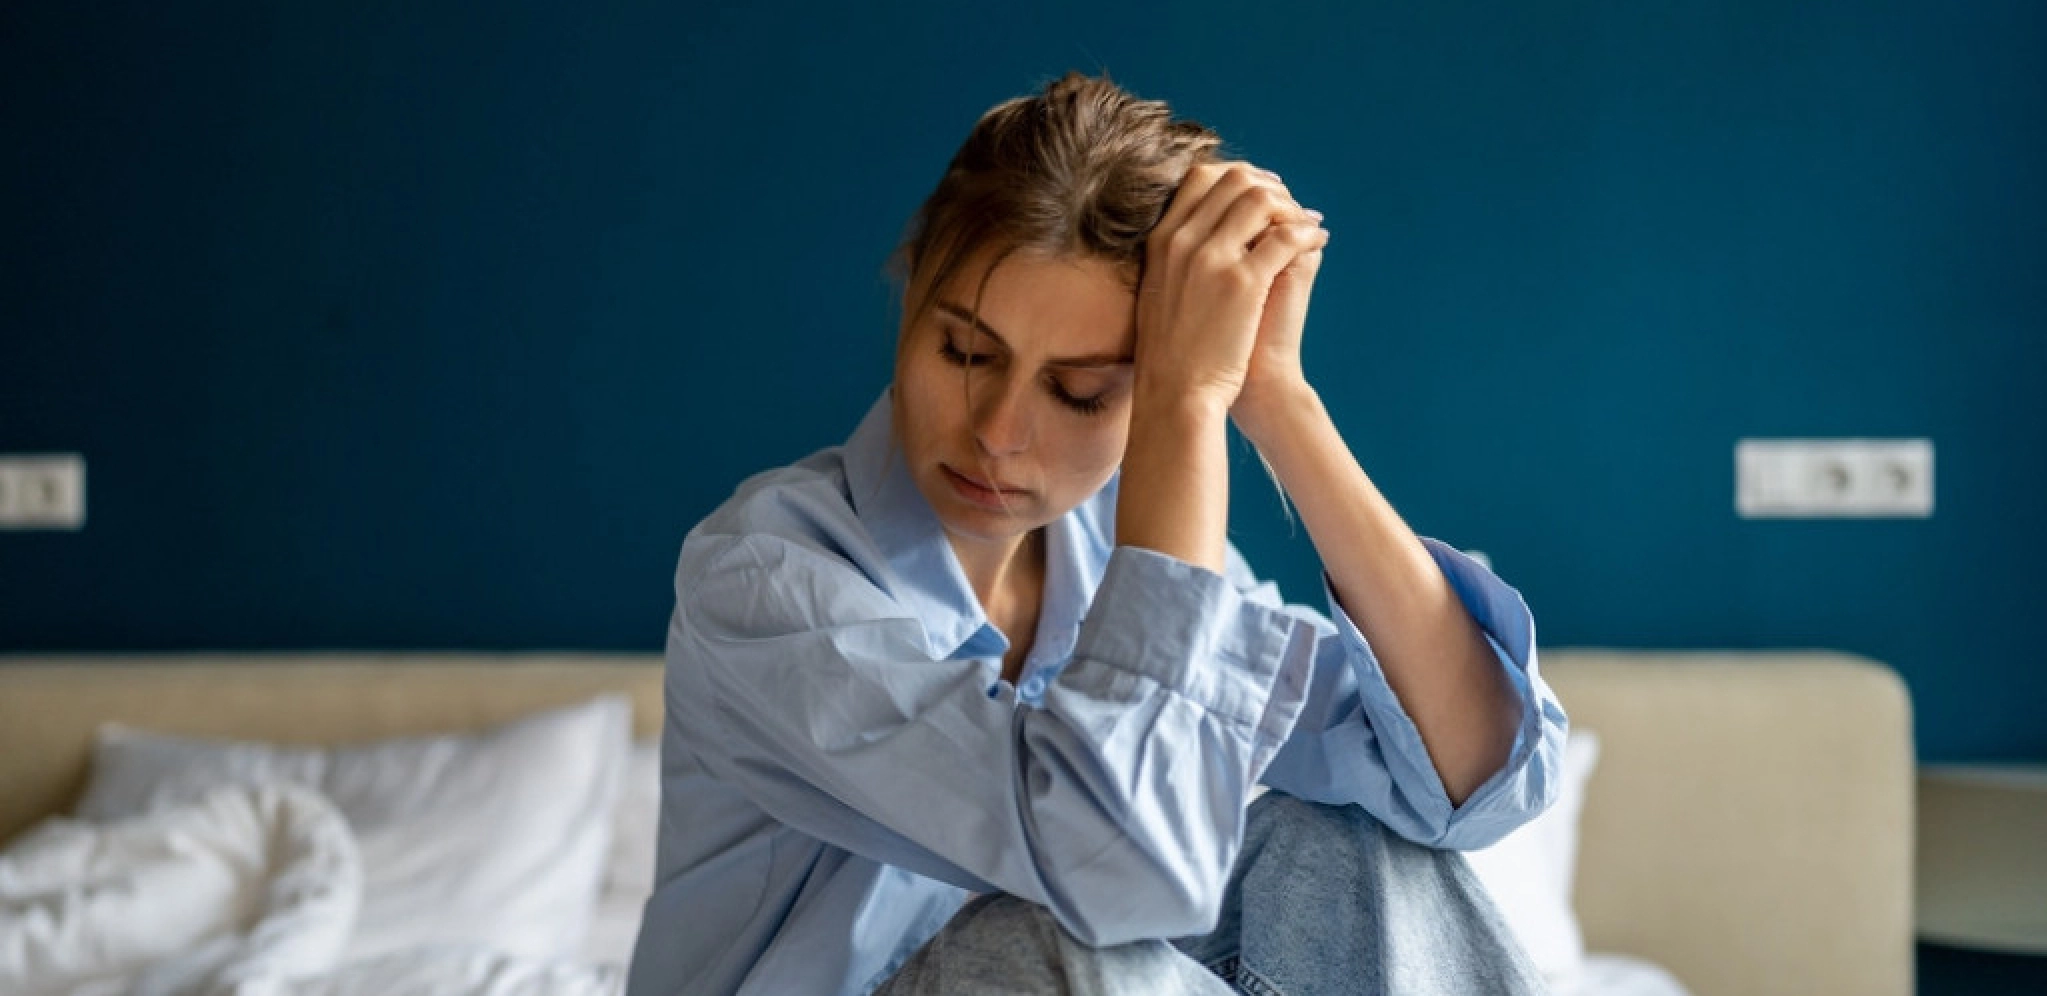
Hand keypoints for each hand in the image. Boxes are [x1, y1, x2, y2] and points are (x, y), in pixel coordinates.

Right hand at [1134, 161, 1328, 414]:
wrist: (1176, 394)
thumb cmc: (1172, 353)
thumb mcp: (1159, 293)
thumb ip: (1177, 258)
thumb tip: (1203, 235)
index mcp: (1161, 241)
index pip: (1199, 177)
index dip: (1237, 175)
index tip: (1259, 190)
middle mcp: (1183, 241)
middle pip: (1234, 180)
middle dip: (1270, 185)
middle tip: (1290, 204)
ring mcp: (1212, 258)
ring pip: (1261, 200)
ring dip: (1291, 206)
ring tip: (1307, 223)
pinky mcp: (1242, 282)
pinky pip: (1286, 237)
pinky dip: (1308, 232)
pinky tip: (1318, 240)